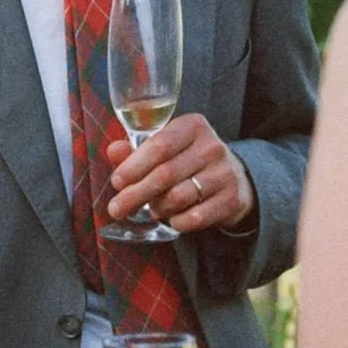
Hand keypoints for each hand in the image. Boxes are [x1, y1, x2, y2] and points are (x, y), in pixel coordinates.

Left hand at [105, 116, 255, 233]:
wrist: (234, 178)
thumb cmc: (190, 159)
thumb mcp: (168, 146)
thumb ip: (138, 148)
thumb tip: (113, 151)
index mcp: (192, 126)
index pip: (159, 146)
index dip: (135, 165)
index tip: (117, 181)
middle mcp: (211, 147)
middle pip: (166, 174)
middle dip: (136, 194)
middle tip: (117, 208)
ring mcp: (224, 173)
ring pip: (179, 197)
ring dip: (157, 208)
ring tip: (151, 209)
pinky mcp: (231, 200)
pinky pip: (196, 217)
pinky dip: (178, 222)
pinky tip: (172, 219)